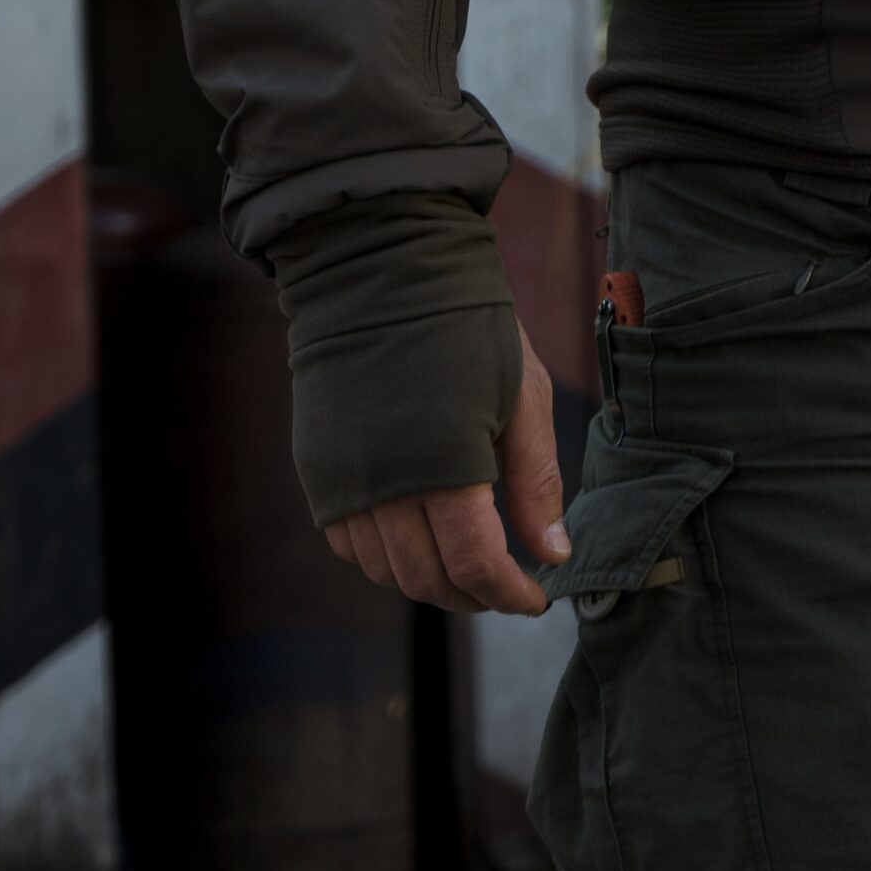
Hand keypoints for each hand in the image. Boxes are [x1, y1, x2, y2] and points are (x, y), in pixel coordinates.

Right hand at [323, 320, 569, 613]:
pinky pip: (351, 544)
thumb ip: (535, 483)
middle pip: (427, 579)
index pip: (473, 564)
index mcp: (442, 464)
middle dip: (474, 596)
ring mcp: (341, 480)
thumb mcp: (523, 396)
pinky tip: (421, 537)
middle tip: (509, 586)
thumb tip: (553, 555)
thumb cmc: (467, 325)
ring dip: (430, 581)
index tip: (536, 599)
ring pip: (385, 571)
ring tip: (471, 564)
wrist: (382, 271)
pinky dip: (387, 558)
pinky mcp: (317, 470)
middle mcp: (382, 484)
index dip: (509, 594)